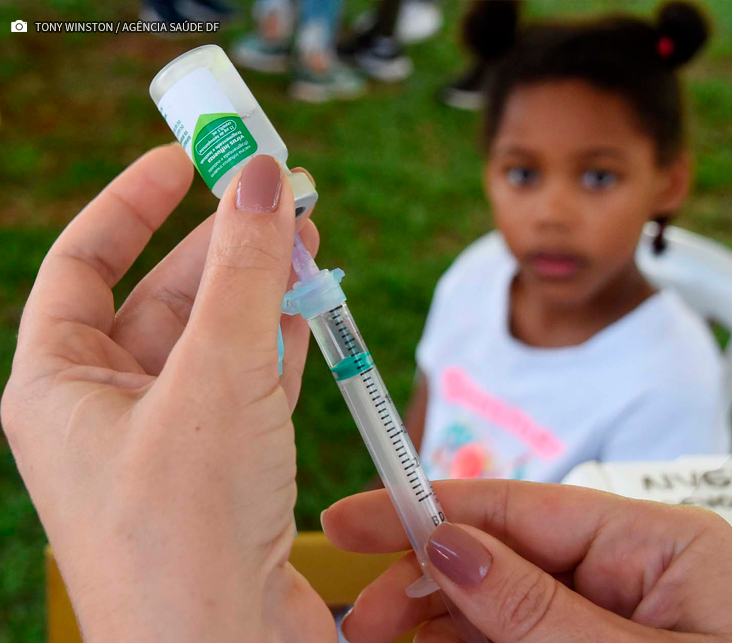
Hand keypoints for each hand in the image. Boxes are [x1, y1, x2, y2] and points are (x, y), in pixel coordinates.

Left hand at [1, 146, 333, 642]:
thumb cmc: (188, 527)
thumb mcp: (214, 377)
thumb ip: (242, 272)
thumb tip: (261, 175)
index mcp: (60, 386)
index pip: (83, 264)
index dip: (132, 203)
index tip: (186, 157)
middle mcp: (109, 410)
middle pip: (164, 295)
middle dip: (222, 242)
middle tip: (278, 190)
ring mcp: (171, 440)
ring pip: (216, 337)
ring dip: (262, 287)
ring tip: (308, 236)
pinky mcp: (226, 468)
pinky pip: (251, 381)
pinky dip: (283, 340)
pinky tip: (313, 305)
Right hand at [323, 479, 731, 642]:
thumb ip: (538, 608)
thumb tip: (448, 546)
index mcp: (658, 544)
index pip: (523, 505)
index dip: (431, 505)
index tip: (356, 517)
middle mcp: (633, 573)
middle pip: (504, 556)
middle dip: (428, 580)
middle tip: (366, 620)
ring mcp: (616, 619)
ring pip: (504, 607)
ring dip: (442, 624)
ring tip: (387, 641)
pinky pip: (523, 641)